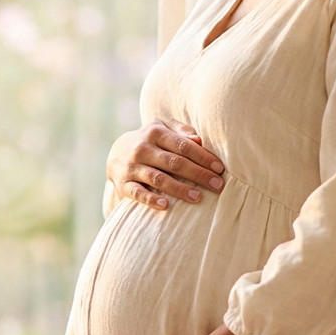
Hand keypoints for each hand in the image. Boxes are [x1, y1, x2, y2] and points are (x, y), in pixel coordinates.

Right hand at [107, 120, 225, 210]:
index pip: (183, 145)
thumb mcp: (162, 128)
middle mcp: (142, 148)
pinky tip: (166, 205)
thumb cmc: (150, 141)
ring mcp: (132, 167)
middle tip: (218, 185)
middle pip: (174, 162)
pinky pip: (138, 193)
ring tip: (198, 197)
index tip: (219, 169)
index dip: (203, 157)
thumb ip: (182, 131)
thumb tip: (199, 140)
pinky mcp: (123, 184)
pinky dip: (151, 200)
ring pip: (158, 178)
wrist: (116, 153)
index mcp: (155, 132)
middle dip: (198, 174)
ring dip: (179, 189)